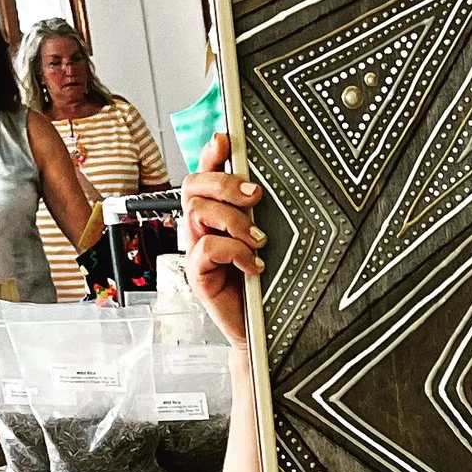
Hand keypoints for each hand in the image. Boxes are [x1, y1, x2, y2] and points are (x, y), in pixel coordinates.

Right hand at [184, 131, 261, 350]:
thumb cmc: (264, 287)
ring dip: (234, 221)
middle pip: (194, 185)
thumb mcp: (268, 244)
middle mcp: (201, 229)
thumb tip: (276, 186)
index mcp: (217, 217)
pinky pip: (207, 246)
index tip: (226, 139)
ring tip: (258, 240)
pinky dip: (234, 251)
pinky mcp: (198, 274)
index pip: (206, 175)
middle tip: (255, 196)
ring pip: (198, 211)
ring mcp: (196, 251)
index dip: (211, 154)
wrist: (259, 332)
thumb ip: (263, 217)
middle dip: (225, 183)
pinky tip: (253, 265)